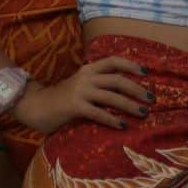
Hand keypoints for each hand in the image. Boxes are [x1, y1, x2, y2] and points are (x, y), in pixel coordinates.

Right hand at [13, 56, 151, 133]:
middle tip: (152, 98)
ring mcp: (80, 91)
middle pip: (118, 80)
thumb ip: (99, 83)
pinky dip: (113, 119)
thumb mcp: (81, 84)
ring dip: (130, 105)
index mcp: (89, 69)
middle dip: (137, 89)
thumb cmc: (62, 97)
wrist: (34, 105)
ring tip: (144, 113)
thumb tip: (128, 90)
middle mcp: (86, 77)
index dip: (131, 65)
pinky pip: (99, 113)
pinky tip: (123, 125)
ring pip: (112, 97)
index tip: (146, 72)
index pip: (113, 61)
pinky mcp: (74, 107)